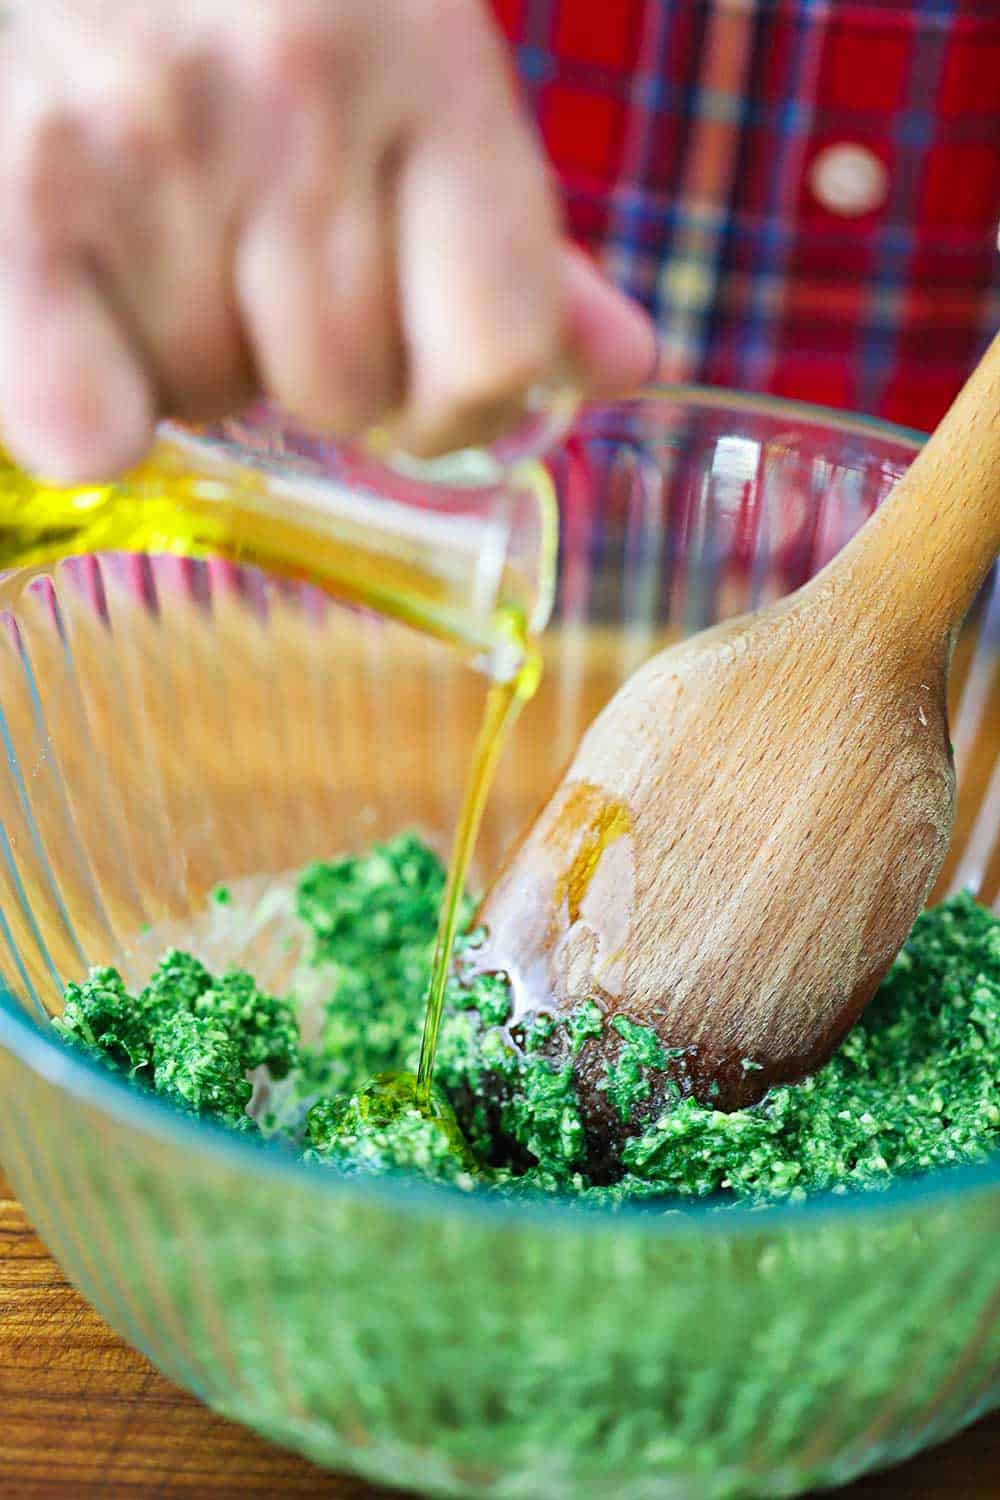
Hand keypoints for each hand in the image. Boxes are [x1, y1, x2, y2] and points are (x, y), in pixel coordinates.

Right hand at [0, 0, 655, 481]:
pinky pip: (87, 432)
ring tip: (158, 242)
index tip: (415, 378)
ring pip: (215, 405)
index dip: (460, 403)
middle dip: (308, 365)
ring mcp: (146, 141)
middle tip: (247, 262)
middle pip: (349, 394)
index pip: (501, 353)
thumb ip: (511, 231)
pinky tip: (82, 309)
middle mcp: (292, 91)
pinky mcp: (21, 196)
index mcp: (424, 56)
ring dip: (194, 361)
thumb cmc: (256, 0)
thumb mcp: (411, 70)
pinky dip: (87, 406)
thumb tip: (621, 369)